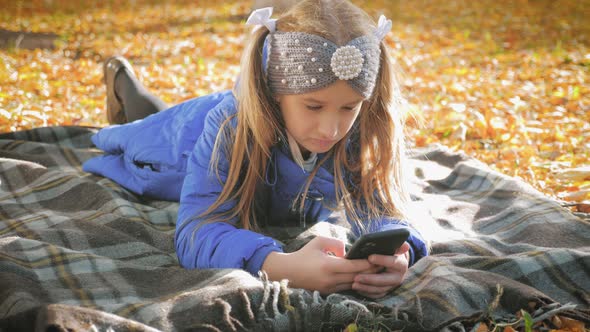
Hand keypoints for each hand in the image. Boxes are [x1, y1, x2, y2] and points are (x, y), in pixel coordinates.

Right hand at [261, 236, 375, 294]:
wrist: (287, 272)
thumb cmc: (304, 254)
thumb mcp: (318, 242)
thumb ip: (336, 243)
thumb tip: (347, 251)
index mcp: (328, 265)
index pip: (354, 266)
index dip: (368, 263)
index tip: (378, 257)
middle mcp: (330, 279)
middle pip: (357, 277)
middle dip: (371, 271)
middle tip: (384, 264)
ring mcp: (329, 288)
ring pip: (353, 284)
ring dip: (365, 278)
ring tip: (377, 271)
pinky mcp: (328, 292)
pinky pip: (346, 287)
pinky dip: (355, 282)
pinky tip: (363, 277)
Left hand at [351, 242, 409, 298]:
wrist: (391, 262)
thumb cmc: (389, 252)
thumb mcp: (393, 247)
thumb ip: (397, 244)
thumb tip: (406, 246)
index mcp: (401, 264)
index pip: (393, 262)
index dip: (382, 260)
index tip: (370, 257)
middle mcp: (398, 277)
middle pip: (384, 280)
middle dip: (370, 279)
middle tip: (356, 277)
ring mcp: (392, 286)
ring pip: (379, 290)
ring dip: (366, 288)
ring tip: (353, 284)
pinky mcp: (385, 292)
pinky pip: (376, 295)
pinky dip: (366, 293)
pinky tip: (357, 289)